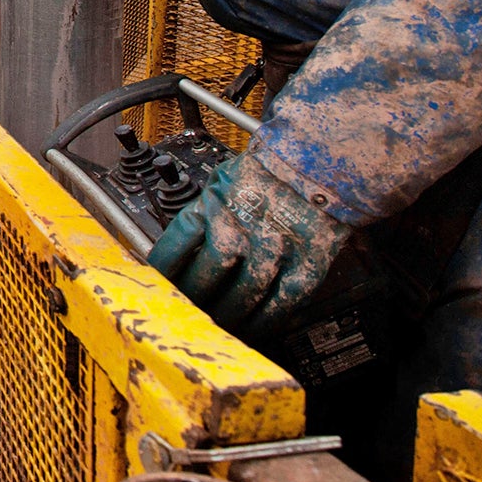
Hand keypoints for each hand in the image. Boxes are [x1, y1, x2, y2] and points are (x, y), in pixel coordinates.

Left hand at [147, 153, 353, 337]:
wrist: (320, 156)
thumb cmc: (268, 170)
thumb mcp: (223, 180)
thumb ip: (203, 212)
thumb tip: (181, 248)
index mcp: (214, 202)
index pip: (177, 245)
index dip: (165, 272)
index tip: (161, 286)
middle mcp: (242, 223)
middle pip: (208, 273)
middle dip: (196, 298)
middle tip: (190, 311)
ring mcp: (275, 243)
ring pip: (244, 291)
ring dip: (229, 314)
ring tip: (219, 324)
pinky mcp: (308, 259)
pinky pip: (283, 299)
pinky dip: (267, 318)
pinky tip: (256, 325)